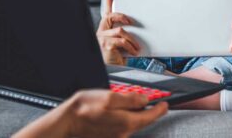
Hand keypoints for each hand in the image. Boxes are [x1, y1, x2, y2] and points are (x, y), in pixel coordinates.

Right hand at [16, 90, 167, 137]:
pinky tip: (117, 111)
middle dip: (148, 111)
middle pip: (142, 121)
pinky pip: (122, 127)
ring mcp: (115, 136)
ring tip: (133, 104)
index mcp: (127, 122)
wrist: (65, 123)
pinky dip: (124, 118)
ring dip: (135, 114)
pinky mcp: (108, 137)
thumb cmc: (84, 109)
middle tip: (152, 102)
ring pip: (132, 124)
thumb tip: (145, 100)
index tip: (165, 104)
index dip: (160, 109)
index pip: (150, 116)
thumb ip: (130, 99)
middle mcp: (123, 132)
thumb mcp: (109, 97)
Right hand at [96, 0, 139, 65]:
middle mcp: (100, 33)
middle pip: (110, 17)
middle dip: (122, 16)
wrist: (112, 71)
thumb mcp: (119, 46)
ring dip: (131, 38)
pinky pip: (122, 41)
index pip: (105, 14)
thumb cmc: (114, 59)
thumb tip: (135, 31)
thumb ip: (123, 37)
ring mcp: (102, 39)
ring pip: (120, 30)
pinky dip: (130, 46)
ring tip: (136, 46)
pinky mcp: (107, 45)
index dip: (108, 3)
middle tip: (131, 21)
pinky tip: (133, 51)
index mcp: (103, 31)